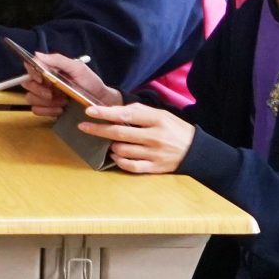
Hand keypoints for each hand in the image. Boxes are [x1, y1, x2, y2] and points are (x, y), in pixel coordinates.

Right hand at [21, 52, 113, 119]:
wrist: (101, 101)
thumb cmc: (90, 82)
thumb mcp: (78, 68)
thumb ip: (58, 60)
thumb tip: (37, 54)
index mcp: (50, 69)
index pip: (30, 66)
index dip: (31, 72)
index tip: (41, 78)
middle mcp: (44, 81)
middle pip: (27, 84)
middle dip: (38, 91)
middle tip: (52, 94)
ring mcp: (45, 95)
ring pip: (30, 98)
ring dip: (45, 102)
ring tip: (62, 102)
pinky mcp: (47, 108)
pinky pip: (36, 110)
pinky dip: (47, 111)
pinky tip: (60, 109)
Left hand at [77, 102, 194, 173]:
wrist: (196, 150)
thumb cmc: (174, 128)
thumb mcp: (161, 114)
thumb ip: (139, 111)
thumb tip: (113, 110)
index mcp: (157, 119)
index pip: (127, 114)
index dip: (106, 113)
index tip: (90, 111)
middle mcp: (155, 137)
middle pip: (120, 133)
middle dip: (98, 129)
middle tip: (83, 126)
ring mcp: (154, 154)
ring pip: (122, 150)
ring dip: (110, 146)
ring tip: (111, 142)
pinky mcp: (155, 168)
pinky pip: (130, 166)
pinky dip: (119, 161)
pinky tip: (116, 155)